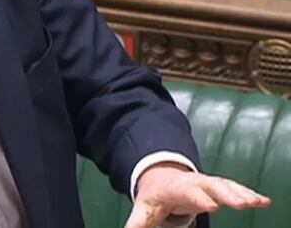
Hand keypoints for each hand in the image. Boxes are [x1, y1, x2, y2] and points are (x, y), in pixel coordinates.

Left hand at [124, 162, 271, 227]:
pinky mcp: (218, 186)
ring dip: (242, 193)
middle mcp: (194, 181)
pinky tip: (263, 201)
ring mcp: (207, 182)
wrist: (160, 176)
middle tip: (241, 204)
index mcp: (175, 187)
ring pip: (226, 185)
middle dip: (226, 193)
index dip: (199, 197)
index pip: (187, 191)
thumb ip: (137, 223)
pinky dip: (249, 193)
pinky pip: (235, 188)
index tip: (212, 205)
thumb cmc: (155, 196)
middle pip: (211, 185)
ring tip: (257, 202)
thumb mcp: (143, 208)